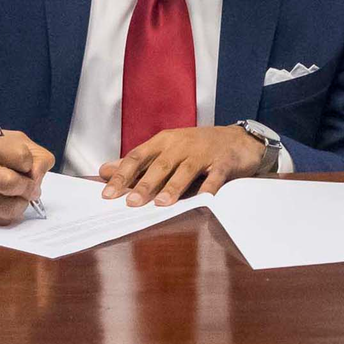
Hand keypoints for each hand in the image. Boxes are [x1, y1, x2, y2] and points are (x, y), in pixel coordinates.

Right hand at [0, 127, 53, 224]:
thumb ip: (28, 151)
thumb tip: (39, 177)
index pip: (20, 157)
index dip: (28, 162)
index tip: (23, 163)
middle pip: (13, 184)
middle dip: (29, 186)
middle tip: (29, 186)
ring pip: (9, 208)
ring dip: (21, 203)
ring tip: (17, 195)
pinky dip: (8, 213)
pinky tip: (4, 202)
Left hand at [100, 125, 264, 206]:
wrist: (239, 140)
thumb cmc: (197, 147)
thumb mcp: (165, 150)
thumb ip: (137, 162)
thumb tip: (104, 170)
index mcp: (163, 142)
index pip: (137, 157)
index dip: (122, 175)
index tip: (107, 194)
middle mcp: (181, 145)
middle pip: (159, 165)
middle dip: (144, 184)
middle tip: (130, 203)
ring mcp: (203, 153)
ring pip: (185, 171)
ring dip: (173, 187)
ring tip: (161, 204)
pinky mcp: (224, 162)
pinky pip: (215, 177)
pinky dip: (209, 187)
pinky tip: (203, 200)